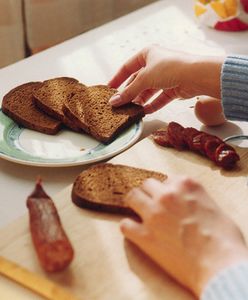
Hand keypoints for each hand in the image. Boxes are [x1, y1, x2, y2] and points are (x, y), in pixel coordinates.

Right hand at [108, 45, 223, 113]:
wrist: (196, 75)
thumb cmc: (170, 68)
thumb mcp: (144, 78)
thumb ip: (129, 92)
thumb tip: (114, 101)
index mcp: (147, 54)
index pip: (127, 67)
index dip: (117, 78)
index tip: (108, 89)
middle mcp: (156, 64)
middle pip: (138, 81)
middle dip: (130, 93)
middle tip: (120, 104)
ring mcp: (165, 77)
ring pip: (148, 91)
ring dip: (140, 100)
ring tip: (131, 110)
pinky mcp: (173, 88)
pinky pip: (159, 98)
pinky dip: (152, 105)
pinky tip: (145, 112)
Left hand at [120, 177, 247, 296]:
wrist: (219, 265)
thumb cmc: (224, 239)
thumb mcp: (213, 207)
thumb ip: (195, 198)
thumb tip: (187, 203)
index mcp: (185, 185)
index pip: (167, 179)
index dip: (168, 190)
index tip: (170, 198)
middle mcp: (166, 195)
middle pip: (147, 184)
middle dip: (150, 193)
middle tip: (154, 204)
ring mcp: (153, 213)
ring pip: (132, 196)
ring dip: (135, 203)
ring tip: (140, 212)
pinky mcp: (144, 235)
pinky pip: (125, 224)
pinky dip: (129, 227)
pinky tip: (135, 231)